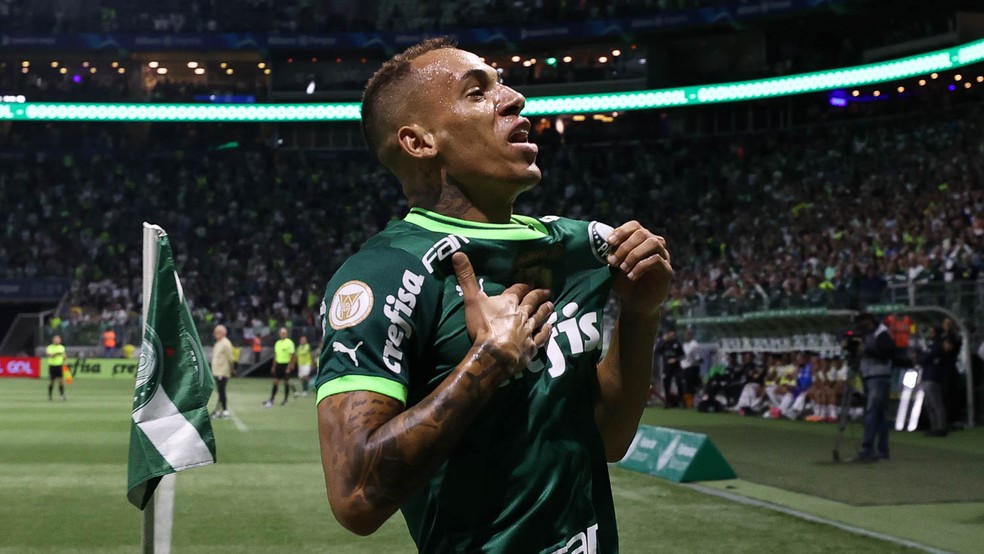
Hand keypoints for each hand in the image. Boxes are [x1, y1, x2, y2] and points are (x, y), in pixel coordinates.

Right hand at [452, 252, 552, 373]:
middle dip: (538, 296)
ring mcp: (528, 331)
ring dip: (545, 311)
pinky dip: (545, 332)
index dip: (522, 286)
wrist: (495, 354)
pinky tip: (549, 329)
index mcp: (509, 302)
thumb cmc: (484, 326)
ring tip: (551, 305)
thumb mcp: (472, 299)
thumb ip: (466, 278)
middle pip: (532, 303)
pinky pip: (540, 337)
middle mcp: (521, 314)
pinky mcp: (531, 347)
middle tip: (547, 291)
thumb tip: (457, 253)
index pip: (517, 290)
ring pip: (539, 318)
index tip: (528, 283)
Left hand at [605, 220, 672, 319]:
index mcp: (641, 240)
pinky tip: (631, 276)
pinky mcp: (667, 270)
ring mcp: (663, 256)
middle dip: (625, 246)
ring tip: (623, 269)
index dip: (622, 231)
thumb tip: (602, 242)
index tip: (609, 242)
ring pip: (652, 243)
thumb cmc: (623, 283)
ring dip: (634, 254)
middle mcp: (655, 244)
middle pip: (642, 233)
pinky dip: (641, 267)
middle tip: (613, 262)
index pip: (634, 226)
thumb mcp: (614, 266)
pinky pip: (656, 260)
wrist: (634, 304)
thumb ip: (610, 253)